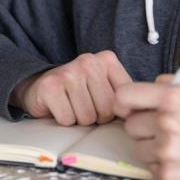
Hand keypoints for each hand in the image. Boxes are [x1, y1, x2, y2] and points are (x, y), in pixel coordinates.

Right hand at [11, 51, 131, 125]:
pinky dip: (64, 120)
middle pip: (106, 110)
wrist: (40, 86)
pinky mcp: (51, 86)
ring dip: (78, 119)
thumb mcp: (105, 86)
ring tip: (71, 105)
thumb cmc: (79, 92)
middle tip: (83, 105)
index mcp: (107, 60)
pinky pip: (68, 119)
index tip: (102, 104)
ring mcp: (69, 72)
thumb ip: (124, 96)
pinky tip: (59, 107)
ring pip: (87, 117)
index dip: (113, 111)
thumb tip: (139, 115)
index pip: (124, 99)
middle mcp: (88, 61)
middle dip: (96, 117)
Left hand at [113, 74, 179, 179]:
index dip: (125, 102)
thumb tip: (152, 84)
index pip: (124, 96)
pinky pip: (150, 167)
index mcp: (172, 97)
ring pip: (138, 148)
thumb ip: (173, 80)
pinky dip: (161, 165)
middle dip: (143, 126)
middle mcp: (166, 122)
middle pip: (130, 125)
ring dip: (151, 147)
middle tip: (165, 128)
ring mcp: (166, 151)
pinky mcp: (168, 175)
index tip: (131, 107)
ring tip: (176, 145)